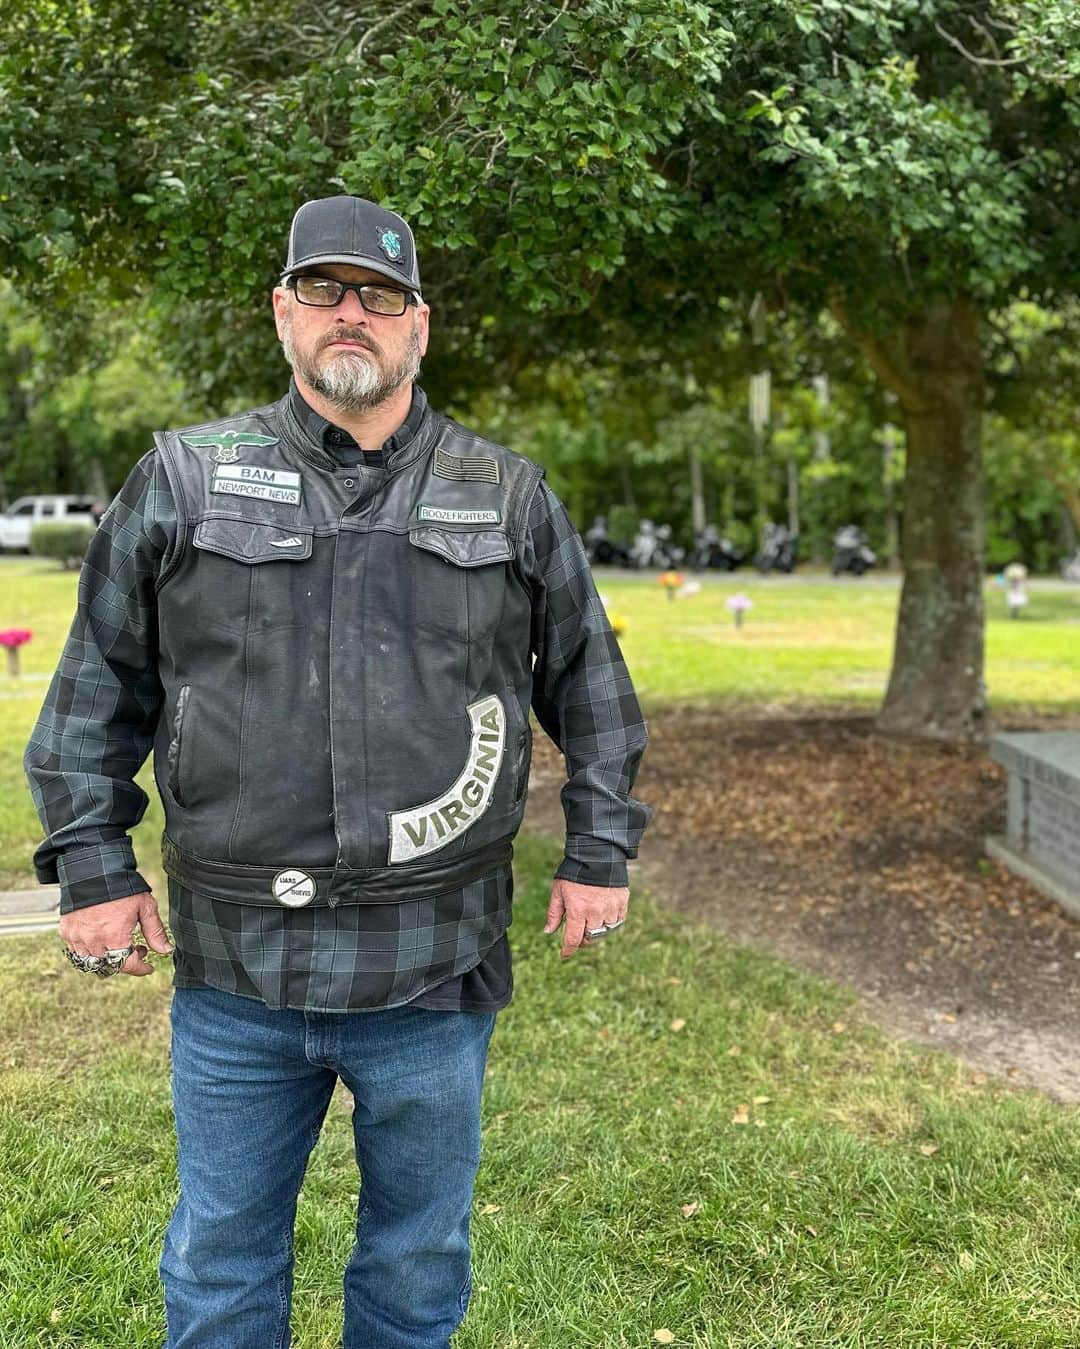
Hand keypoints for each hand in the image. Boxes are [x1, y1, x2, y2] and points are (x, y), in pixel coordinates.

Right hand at [58, 890, 172, 977]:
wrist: (93, 870)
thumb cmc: (122, 887)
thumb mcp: (145, 907)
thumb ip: (155, 931)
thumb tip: (166, 950)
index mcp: (114, 938)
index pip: (128, 965)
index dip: (141, 969)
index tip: (148, 967)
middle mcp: (93, 942)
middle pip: (110, 966)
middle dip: (126, 961)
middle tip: (137, 948)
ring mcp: (76, 938)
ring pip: (92, 961)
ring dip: (107, 958)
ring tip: (118, 942)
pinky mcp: (66, 932)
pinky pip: (77, 951)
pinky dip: (90, 950)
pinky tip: (101, 937)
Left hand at [543, 878, 628, 959]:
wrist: (598, 854)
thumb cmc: (574, 873)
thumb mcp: (558, 891)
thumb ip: (554, 913)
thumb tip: (548, 932)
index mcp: (577, 910)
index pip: (573, 939)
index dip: (568, 950)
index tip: (564, 955)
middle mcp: (595, 912)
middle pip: (590, 938)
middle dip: (582, 940)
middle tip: (577, 935)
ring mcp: (610, 908)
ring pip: (604, 931)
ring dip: (596, 931)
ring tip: (590, 923)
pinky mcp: (622, 903)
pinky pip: (617, 922)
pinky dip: (610, 923)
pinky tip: (603, 916)